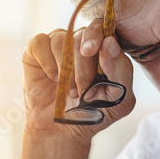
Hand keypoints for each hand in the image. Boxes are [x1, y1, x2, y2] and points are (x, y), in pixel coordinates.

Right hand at [21, 19, 135, 143]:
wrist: (63, 131)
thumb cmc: (94, 113)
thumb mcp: (120, 99)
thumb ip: (121, 70)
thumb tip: (109, 42)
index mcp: (105, 49)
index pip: (103, 27)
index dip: (97, 36)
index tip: (92, 51)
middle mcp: (82, 42)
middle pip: (82, 35)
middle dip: (83, 65)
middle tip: (83, 90)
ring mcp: (59, 44)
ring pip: (61, 38)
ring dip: (66, 68)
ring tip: (69, 90)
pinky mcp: (37, 51)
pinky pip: (40, 42)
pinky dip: (47, 62)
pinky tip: (53, 78)